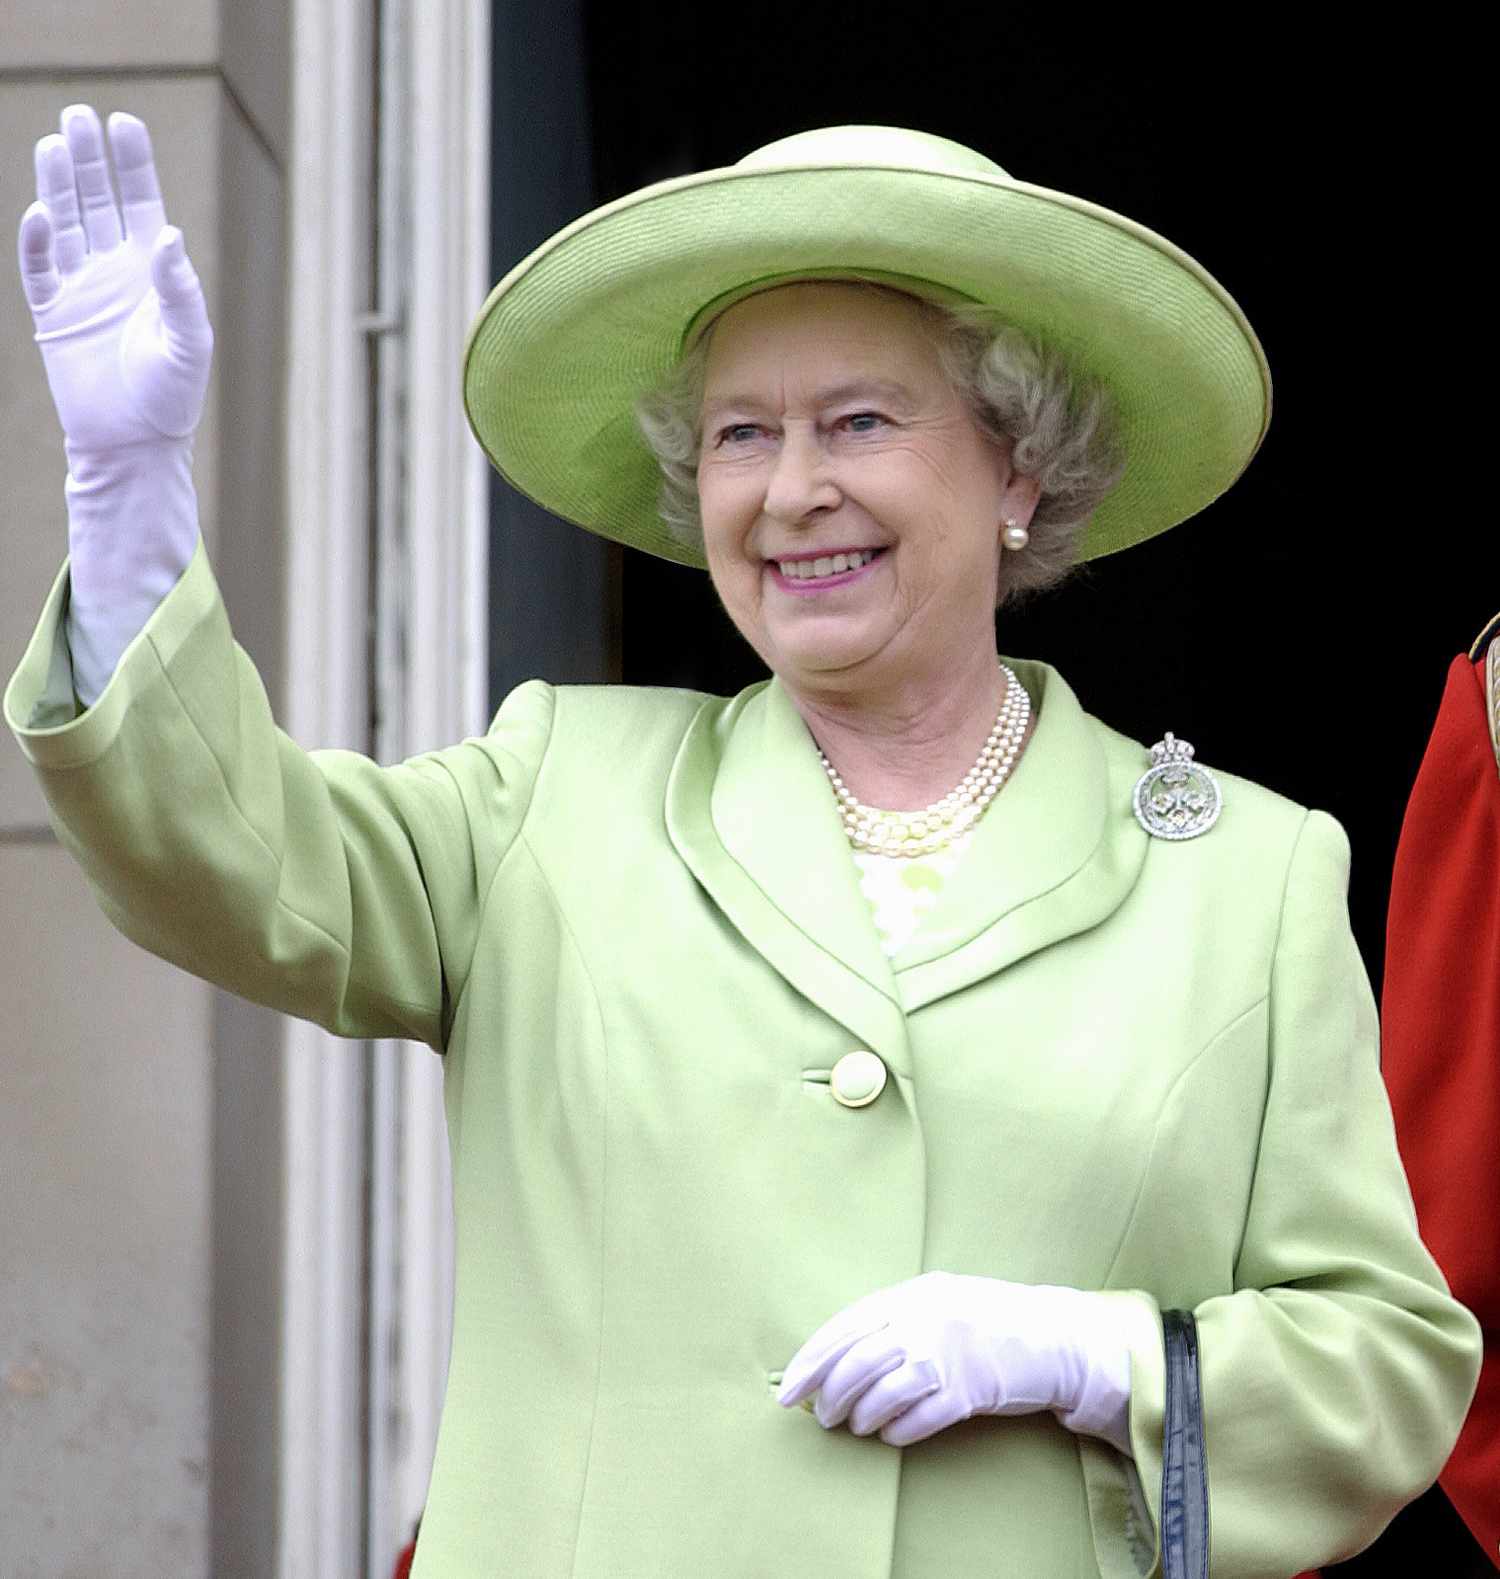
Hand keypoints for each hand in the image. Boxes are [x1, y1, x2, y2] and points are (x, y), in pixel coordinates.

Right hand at [18, 103, 211, 452]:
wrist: (135, 444)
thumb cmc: (173, 397)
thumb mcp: (188, 342)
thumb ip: (179, 289)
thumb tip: (167, 234)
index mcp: (154, 274)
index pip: (143, 205)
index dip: (133, 164)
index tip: (123, 122)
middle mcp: (116, 273)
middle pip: (98, 202)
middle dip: (90, 160)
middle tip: (78, 113)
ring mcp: (82, 290)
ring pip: (65, 224)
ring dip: (58, 185)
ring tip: (55, 141)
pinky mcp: (53, 315)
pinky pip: (39, 268)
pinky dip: (37, 241)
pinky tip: (40, 212)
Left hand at [776, 1270, 1133, 1451]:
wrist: (1051, 1336)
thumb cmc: (987, 1318)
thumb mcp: (938, 1299)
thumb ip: (894, 1316)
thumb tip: (838, 1354)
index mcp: (911, 1295)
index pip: (845, 1328)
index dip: (812, 1360)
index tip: (789, 1388)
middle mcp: (924, 1321)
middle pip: (857, 1363)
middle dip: (830, 1394)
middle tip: (820, 1416)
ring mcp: (947, 1356)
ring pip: (882, 1393)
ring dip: (860, 1416)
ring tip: (854, 1426)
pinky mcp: (967, 1392)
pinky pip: (918, 1419)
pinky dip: (897, 1431)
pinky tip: (890, 1435)